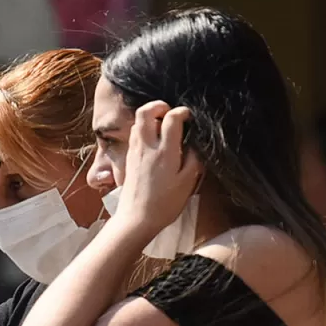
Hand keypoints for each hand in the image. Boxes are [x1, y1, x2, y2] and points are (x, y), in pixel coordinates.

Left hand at [114, 102, 202, 234]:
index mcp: (165, 151)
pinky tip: (154, 141)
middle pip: (145, 111)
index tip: (190, 118)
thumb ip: (194, 159)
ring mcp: (135, 151)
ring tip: (163, 126)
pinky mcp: (129, 158)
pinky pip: (134, 134)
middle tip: (171, 113)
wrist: (136, 219)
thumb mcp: (187, 183)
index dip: (183, 112)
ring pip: (137, 121)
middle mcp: (147, 147)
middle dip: (159, 105)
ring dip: (150, 117)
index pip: (172, 118)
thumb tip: (196, 142)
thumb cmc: (165, 204)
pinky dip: (144, 129)